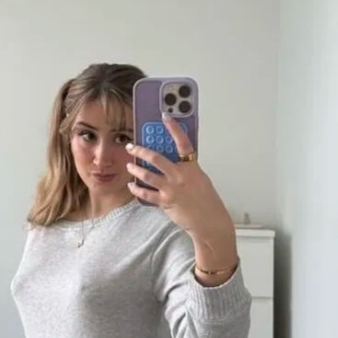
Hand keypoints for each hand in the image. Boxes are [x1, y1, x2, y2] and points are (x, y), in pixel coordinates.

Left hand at [125, 115, 232, 238]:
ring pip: (147, 175)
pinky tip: (132, 186)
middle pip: (156, 158)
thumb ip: (186, 168)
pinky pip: (146, 194)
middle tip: (131, 147)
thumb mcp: (199, 178)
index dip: (174, 128)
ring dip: (135, 169)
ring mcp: (172, 188)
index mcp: (191, 166)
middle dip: (140, 151)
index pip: (183, 142)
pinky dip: (137, 189)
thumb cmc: (206, 200)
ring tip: (129, 166)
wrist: (208, 220)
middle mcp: (180, 175)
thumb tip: (173, 161)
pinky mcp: (165, 201)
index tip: (165, 116)